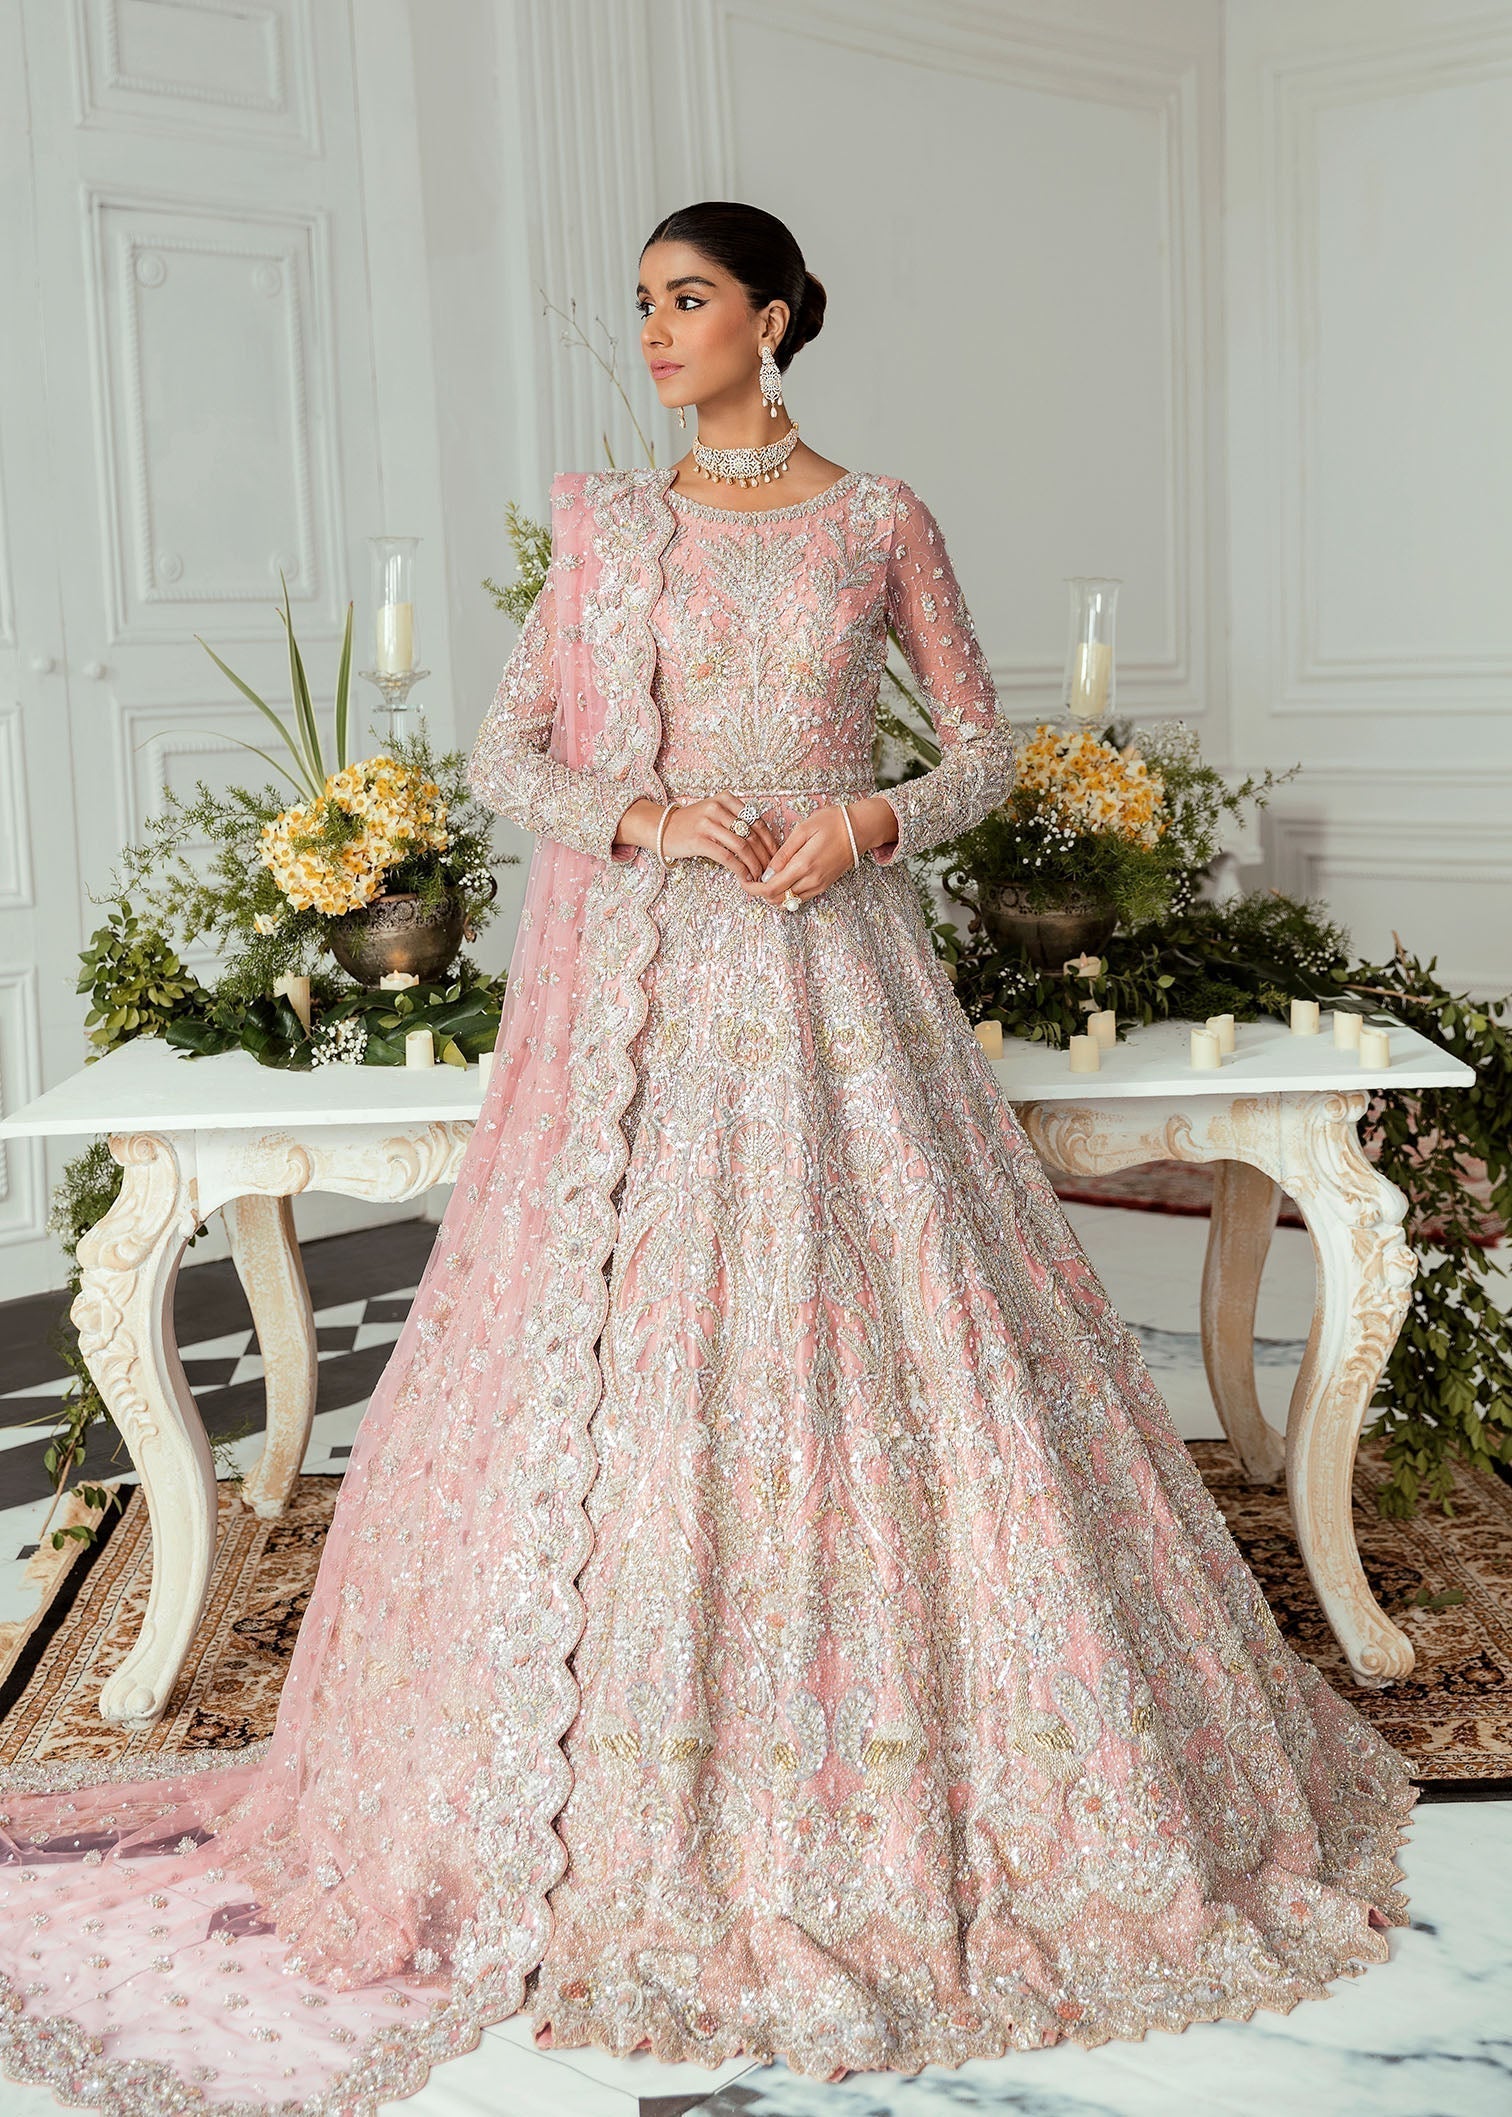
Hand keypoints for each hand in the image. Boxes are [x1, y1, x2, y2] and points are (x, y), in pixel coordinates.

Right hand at [659, 794, 779, 884]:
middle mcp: (718, 808)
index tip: (776, 856)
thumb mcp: (715, 812)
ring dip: (754, 864)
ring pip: (742, 846)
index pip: (757, 821)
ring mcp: (708, 823)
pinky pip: (727, 857)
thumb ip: (736, 820)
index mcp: (726, 799)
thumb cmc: (692, 824)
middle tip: (770, 870)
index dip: (770, 841)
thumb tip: (764, 843)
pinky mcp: (699, 840)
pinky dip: (739, 869)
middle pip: (752, 834)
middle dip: (765, 855)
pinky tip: (744, 877)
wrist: (661, 827)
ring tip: (758, 876)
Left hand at [742, 804, 863, 907]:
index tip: (743, 881)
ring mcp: (819, 885)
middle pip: (777, 900)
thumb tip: (767, 873)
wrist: (860, 829)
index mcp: (803, 865)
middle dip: (760, 893)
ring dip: (773, 895)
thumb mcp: (803, 830)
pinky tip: (780, 879)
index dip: (752, 889)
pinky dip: (786, 894)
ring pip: (789, 902)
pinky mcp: (824, 886)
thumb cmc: (832, 823)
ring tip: (764, 878)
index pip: (771, 889)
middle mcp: (811, 880)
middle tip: (750, 878)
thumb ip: (783, 853)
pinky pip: (800, 898)